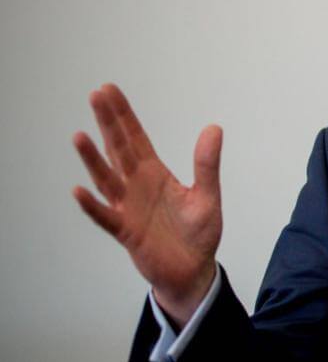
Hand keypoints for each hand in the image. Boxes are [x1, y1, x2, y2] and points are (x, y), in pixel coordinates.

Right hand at [71, 84, 222, 326]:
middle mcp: (136, 186)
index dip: (123, 115)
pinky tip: (80, 190)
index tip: (109, 90)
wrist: (194, 270)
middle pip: (118, 149)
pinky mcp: (126, 232)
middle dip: (107, 123)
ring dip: (93, 159)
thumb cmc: (198, 233)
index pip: (135, 138)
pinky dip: (93, 205)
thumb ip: (207, 164)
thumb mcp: (208, 195)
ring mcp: (128, 208)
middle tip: (95, 95)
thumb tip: (214, 128)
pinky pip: (106, 217)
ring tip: (80, 136)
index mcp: (155, 174)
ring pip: (107, 179)